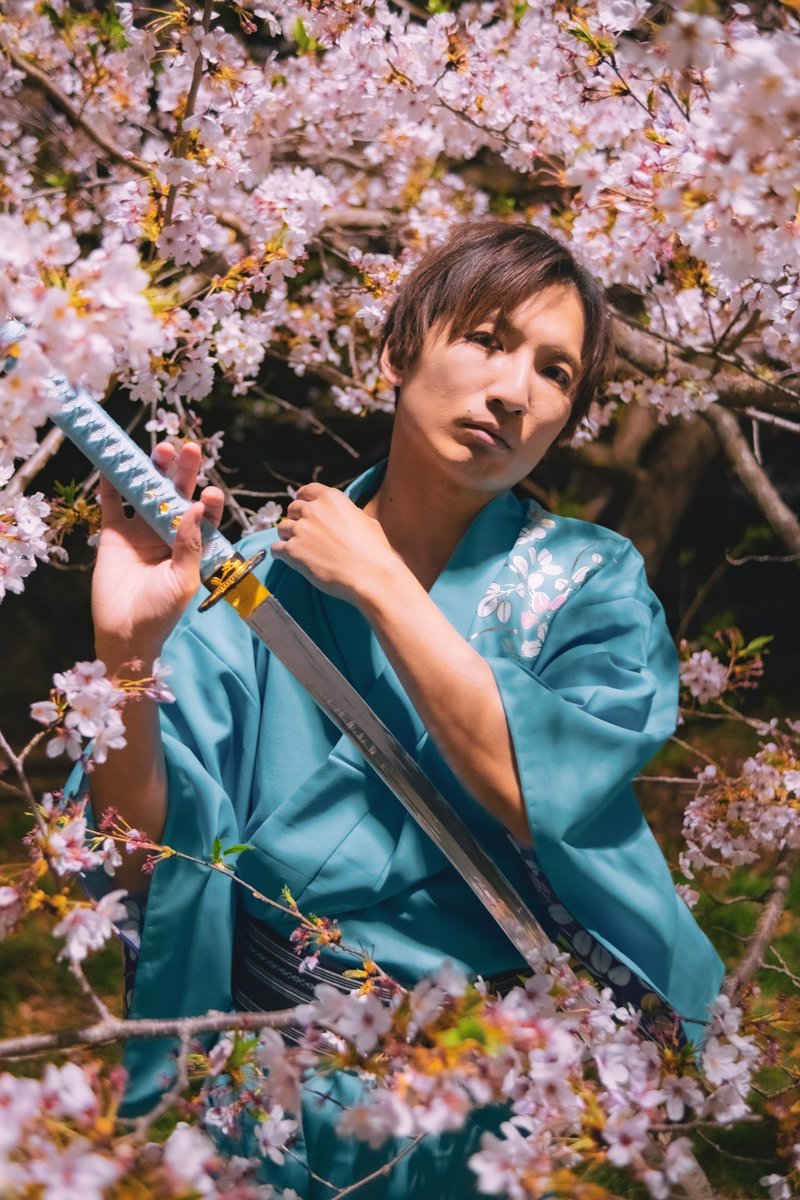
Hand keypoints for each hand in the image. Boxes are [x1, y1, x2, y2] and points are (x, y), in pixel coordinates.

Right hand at [91, 441, 223, 667]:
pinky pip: (112, 502)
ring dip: (152, 469)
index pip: (203, 514)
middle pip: (177, 493)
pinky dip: (111, 481)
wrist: (126, 632)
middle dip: (183, 471)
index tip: (211, 492)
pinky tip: (114, 461)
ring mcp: (140, 530)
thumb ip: (190, 544)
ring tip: (160, 449)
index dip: (209, 501)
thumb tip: (196, 506)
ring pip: (147, 491)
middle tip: (188, 449)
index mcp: (192, 544)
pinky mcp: (114, 532)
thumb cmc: (162, 611)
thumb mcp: (184, 580)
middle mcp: (168, 532)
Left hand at [271, 483, 397, 606]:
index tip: (302, 507)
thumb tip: (342, 519)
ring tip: (298, 548)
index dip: (303, 499)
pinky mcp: (292, 551)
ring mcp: (300, 530)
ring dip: (288, 537)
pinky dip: (280, 553)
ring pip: (282, 528)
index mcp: (331, 498)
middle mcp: (312, 510)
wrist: (369, 574)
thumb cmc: (373, 550)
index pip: (307, 491)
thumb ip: (347, 514)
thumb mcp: (365, 520)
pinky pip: (276, 548)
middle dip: (295, 519)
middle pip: (292, 509)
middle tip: (303, 532)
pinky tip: (288, 558)